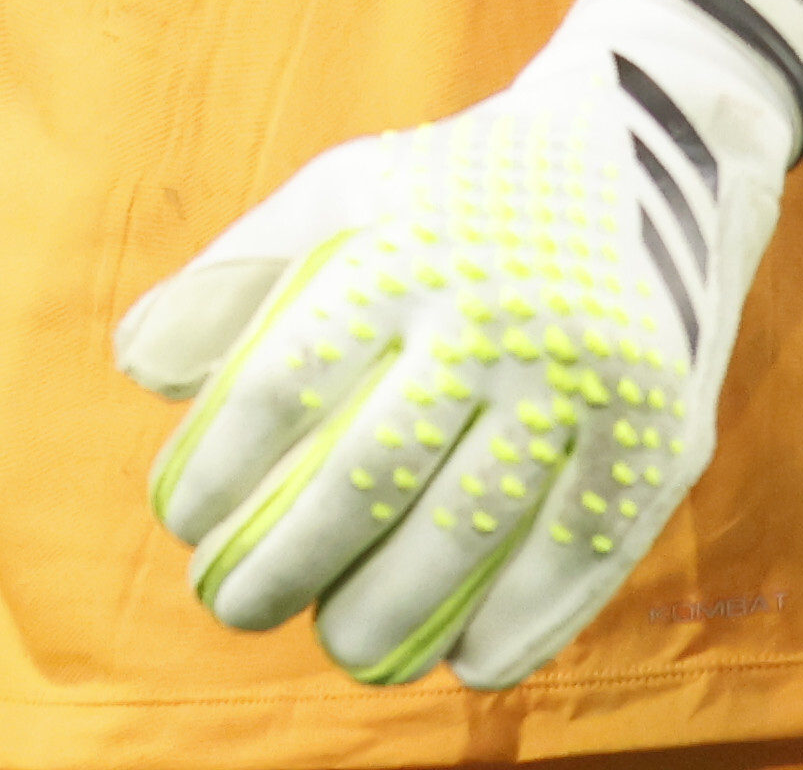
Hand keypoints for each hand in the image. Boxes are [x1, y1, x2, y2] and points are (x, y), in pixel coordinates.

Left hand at [109, 0, 802, 691]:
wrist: (656, 140)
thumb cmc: (464, 187)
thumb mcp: (349, 189)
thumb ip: (240, 273)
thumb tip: (142, 370)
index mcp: (403, 247)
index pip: (285, 381)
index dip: (220, 467)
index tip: (180, 524)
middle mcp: (495, 310)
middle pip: (373, 473)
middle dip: (291, 562)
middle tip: (238, 609)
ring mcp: (585, 371)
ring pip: (475, 528)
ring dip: (396, 611)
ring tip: (342, 646)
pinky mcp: (661, 421)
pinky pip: (584, 551)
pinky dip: (527, 622)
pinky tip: (470, 661)